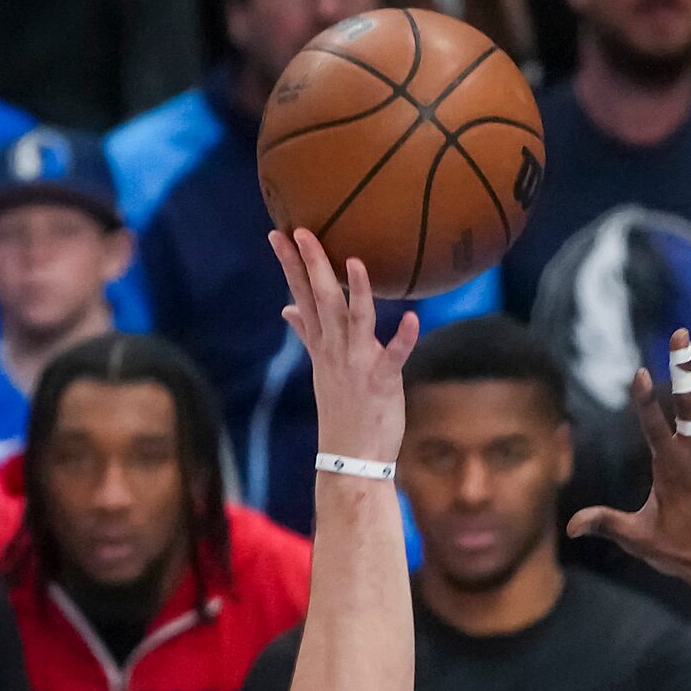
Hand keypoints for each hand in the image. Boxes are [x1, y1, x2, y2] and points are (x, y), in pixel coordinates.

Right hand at [268, 227, 415, 464]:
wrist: (350, 459)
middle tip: (303, 231)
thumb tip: (287, 309)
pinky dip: (402, 339)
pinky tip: (412, 319)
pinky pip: (393, 358)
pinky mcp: (382, 383)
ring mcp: (357, 366)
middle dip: (312, 265)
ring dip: (355, 293)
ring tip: (355, 263)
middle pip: (321, 301)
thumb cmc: (342, 410)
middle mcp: (335, 351)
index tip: (278, 234)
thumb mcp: (321, 367)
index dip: (290, 264)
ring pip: (355, 322)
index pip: (301, 296)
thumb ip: (306, 333)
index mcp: (322, 345)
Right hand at [566, 326, 690, 625]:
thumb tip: (571, 527)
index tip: (642, 372)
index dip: (647, 402)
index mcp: (672, 472)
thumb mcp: (639, 540)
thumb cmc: (680, 551)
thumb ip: (607, 525)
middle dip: (684, 367)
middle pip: (690, 403)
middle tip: (680, 333)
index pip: (657, 430)